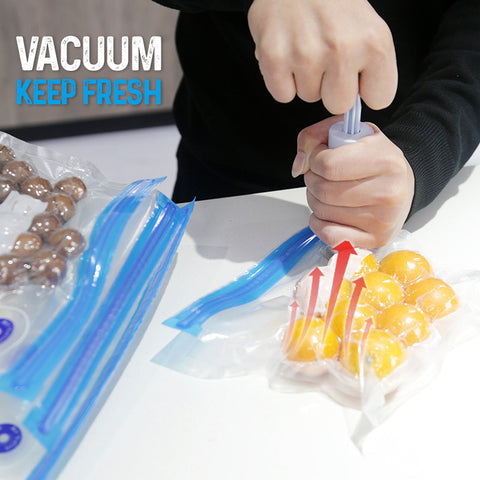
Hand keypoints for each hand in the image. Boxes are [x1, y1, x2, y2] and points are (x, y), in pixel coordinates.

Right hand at [247, 0, 396, 112]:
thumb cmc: (333, 3)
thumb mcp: (368, 28)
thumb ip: (371, 67)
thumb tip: (356, 104)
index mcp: (374, 43)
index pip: (379, 98)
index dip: (364, 88)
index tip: (356, 73)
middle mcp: (342, 50)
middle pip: (339, 105)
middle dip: (331, 88)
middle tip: (325, 58)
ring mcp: (306, 55)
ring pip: (308, 97)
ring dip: (305, 79)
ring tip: (304, 48)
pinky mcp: (274, 58)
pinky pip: (282, 94)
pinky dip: (281, 80)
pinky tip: (286, 54)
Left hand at [292, 117, 414, 247]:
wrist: (401, 184)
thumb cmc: (374, 160)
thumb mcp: (348, 134)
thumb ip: (315, 137)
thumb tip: (299, 166)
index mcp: (385, 161)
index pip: (328, 165)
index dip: (314, 160)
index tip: (319, 158)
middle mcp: (388, 192)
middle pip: (323, 191)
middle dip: (312, 181)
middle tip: (320, 176)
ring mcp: (382, 220)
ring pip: (323, 212)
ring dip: (315, 200)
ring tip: (328, 191)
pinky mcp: (375, 239)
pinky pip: (329, 235)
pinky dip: (319, 223)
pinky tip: (328, 212)